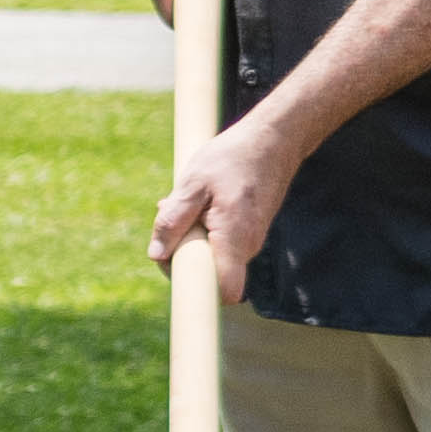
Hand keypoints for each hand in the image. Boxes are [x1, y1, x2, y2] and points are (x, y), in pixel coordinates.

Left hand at [149, 111, 304, 298]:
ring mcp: (251, 241)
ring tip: (188, 204)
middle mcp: (248, 247)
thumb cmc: (234, 158)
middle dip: (181, 253)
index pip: (224, 291)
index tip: (175, 266)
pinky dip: (203, 231)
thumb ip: (173, 220)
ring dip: (191, 239)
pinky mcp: (249, 233)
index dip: (195, 289)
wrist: (274, 141)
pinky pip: (219, 245)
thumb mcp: (194, 183)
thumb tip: (156, 254)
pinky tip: (200, 204)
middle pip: (208, 274)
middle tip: (170, 218)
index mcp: (235, 238)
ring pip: (211, 258)